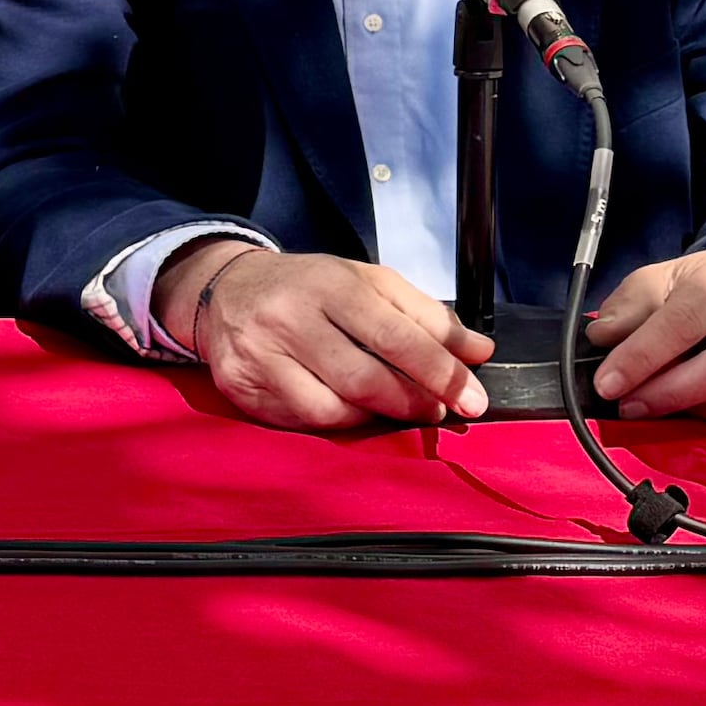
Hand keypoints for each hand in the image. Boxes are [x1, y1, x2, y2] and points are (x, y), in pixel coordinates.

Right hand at [162, 243, 490, 432]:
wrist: (226, 287)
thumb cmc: (310, 288)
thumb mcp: (370, 284)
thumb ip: (427, 317)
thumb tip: (478, 351)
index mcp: (331, 285)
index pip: (397, 337)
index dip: (441, 374)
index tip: (472, 399)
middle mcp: (290, 317)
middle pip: (365, 380)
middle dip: (411, 403)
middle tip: (434, 410)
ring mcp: (259, 354)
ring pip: (331, 410)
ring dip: (370, 418)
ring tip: (385, 405)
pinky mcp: (238, 384)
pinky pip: (298, 421)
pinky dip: (331, 421)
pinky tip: (341, 405)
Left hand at [582, 249, 705, 428]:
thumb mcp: (664, 278)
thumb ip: (630, 305)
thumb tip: (602, 337)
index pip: (682, 324)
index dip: (640, 358)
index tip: (606, 384)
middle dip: (668, 395)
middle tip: (628, 407)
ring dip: (691, 411)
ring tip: (663, 400)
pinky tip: (700, 409)